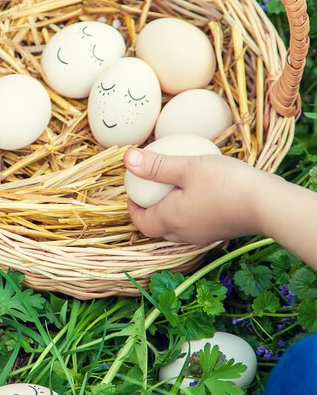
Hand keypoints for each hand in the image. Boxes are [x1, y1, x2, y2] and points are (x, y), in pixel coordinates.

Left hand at [123, 148, 277, 245]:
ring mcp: (203, 235)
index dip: (133, 209)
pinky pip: (195, 225)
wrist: (267, 204)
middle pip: (157, 228)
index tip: (134, 192)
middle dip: (150, 211)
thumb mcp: (187, 167)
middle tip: (151, 190)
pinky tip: (200, 194)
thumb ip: (156, 165)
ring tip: (174, 190)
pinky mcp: (219, 232)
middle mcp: (183, 233)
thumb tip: (127, 160)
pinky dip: (189, 213)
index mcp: (170, 220)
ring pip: (177, 228)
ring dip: (170, 213)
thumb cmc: (225, 184)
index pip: (141, 223)